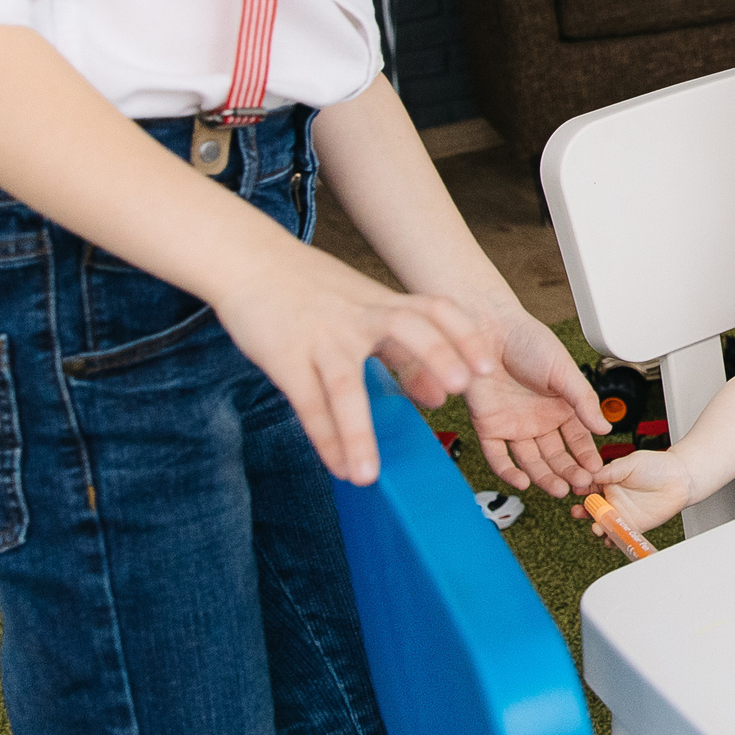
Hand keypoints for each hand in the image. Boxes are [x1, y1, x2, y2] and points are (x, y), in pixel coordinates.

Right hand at [207, 241, 495, 485]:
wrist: (249, 260)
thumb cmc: (311, 290)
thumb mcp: (363, 308)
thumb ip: (401, 349)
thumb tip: (439, 396)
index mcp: (381, 303)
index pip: (435, 310)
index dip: (463, 335)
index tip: (485, 367)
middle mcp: (357, 318)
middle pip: (405, 327)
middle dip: (432, 355)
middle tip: (456, 391)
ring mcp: (320, 338)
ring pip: (344, 386)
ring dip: (357, 432)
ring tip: (368, 475)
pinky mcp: (284, 357)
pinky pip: (306, 403)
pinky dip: (322, 437)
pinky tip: (336, 467)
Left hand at [454, 312, 611, 496]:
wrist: (489, 330)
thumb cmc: (528, 341)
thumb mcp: (564, 371)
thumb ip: (584, 401)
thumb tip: (605, 427)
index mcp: (561, 406)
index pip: (578, 439)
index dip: (587, 456)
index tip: (597, 471)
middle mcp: (538, 420)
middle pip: (556, 455)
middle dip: (569, 472)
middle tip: (580, 486)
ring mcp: (514, 425)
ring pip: (531, 460)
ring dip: (545, 477)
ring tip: (558, 489)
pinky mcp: (489, 427)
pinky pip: (498, 456)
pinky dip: (508, 471)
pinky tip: (523, 481)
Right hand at [575, 448, 692, 537]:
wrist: (681, 479)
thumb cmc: (658, 466)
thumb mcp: (632, 462)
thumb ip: (611, 470)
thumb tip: (590, 474)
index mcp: (608, 481)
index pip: (587, 487)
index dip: (580, 490)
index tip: (576, 491)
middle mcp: (612, 499)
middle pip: (591, 509)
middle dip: (582, 512)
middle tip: (579, 512)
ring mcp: (622, 513)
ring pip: (602, 524)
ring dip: (596, 527)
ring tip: (597, 527)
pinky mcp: (634, 526)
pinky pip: (619, 535)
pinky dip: (612, 540)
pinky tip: (610, 538)